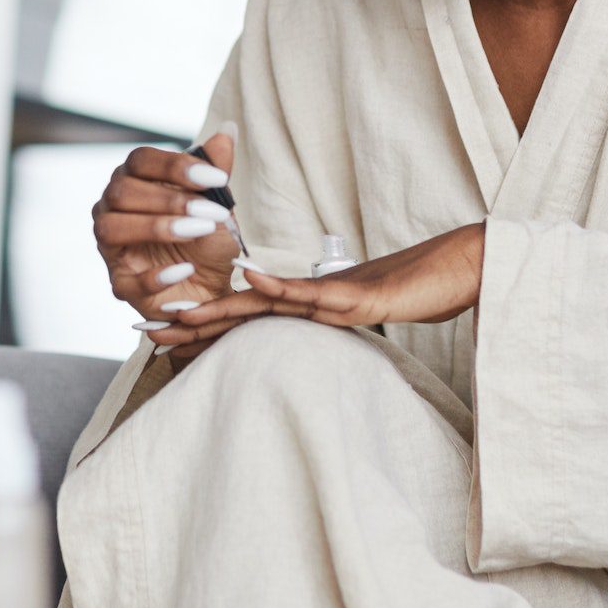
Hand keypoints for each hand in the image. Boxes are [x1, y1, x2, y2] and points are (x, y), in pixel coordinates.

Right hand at [90, 129, 239, 324]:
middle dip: (169, 200)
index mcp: (134, 180)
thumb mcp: (218, 204)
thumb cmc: (208, 240)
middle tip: (211, 212)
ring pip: (111, 228)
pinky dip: (155, 275)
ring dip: (157, 228)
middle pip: (122, 191)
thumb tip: (227, 130)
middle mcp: (112, 209)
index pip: (140, 160)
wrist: (213, 288)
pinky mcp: (120, 284)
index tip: (216, 178)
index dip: (175, 166)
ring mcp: (112, 247)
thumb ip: (217, 170)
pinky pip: (125, 280)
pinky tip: (185, 270)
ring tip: (197, 232)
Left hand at [146, 223, 486, 358]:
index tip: (160, 340)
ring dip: (220, 307)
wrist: (468, 266)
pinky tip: (249, 281)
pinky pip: (315, 293)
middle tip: (140, 331)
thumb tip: (312, 340)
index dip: (204, 328)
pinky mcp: (361, 295)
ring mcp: (335, 293)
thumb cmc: (423, 292)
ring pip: (267, 303)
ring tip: (173, 313)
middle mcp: (314, 296)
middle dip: (191, 323)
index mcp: (312, 306)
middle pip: (242, 311)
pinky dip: (281, 287)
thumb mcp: (371, 320)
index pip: (249, 321)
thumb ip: (337, 324)